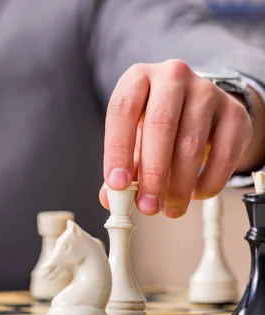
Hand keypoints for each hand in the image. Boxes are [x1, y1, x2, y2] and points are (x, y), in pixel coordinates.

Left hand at [100, 59, 252, 217]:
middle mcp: (172, 76)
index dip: (118, 150)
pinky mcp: (234, 111)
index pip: (122, 111)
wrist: (200, 107)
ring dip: (179, 185)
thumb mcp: (133, 138)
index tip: (117, 184)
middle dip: (152, 173)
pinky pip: (223, 154)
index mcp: (138, 78)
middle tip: (147, 206)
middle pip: (159, 125)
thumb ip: (120, 167)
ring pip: (191, 144)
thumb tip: (110, 199)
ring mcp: (206, 91)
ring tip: (169, 208)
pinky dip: (208, 181)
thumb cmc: (156, 124)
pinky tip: (195, 194)